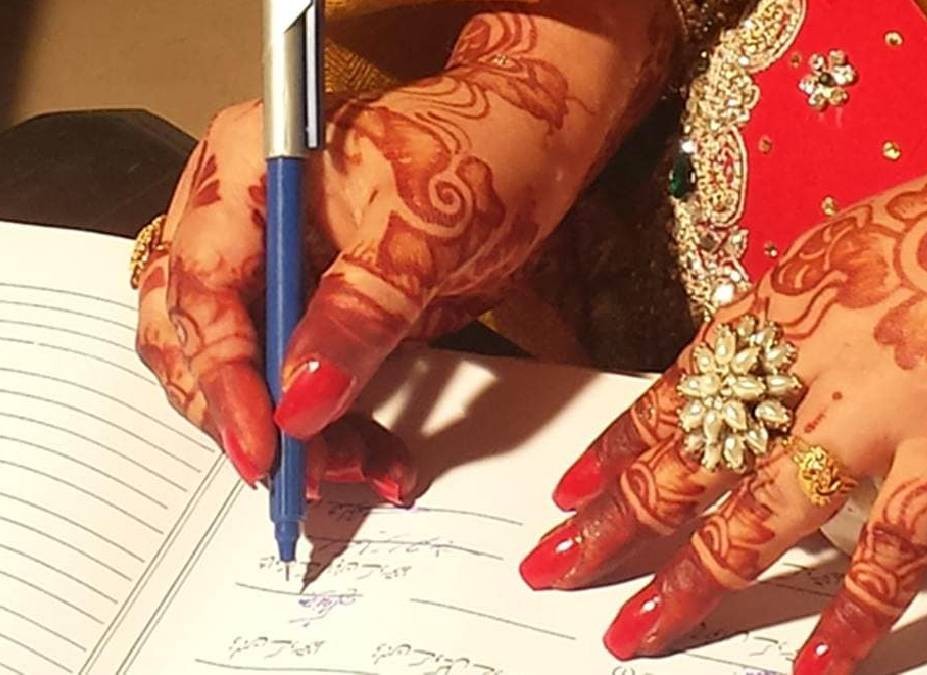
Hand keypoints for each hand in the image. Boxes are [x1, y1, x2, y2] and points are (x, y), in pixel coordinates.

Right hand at [134, 4, 675, 498]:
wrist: (532, 141)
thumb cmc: (482, 152)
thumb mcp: (427, 227)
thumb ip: (361, 308)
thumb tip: (300, 400)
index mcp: (244, 170)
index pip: (200, 286)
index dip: (223, 376)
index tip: (265, 447)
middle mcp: (238, 216)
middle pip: (196, 336)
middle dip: (250, 413)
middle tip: (310, 475)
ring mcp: (271, 262)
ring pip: (244, 370)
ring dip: (295, 433)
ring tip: (362, 469)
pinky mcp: (311, 304)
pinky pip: (298, 378)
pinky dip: (332, 424)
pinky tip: (378, 457)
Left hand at [519, 144, 926, 672]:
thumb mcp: (866, 249)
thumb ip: (817, 316)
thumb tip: (787, 366)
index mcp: (785, 303)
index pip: (673, 392)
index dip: (615, 449)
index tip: (570, 492)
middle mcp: (810, 361)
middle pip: (688, 460)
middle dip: (614, 523)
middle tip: (555, 566)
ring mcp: (875, 413)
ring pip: (758, 517)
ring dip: (692, 582)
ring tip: (636, 629)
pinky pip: (889, 555)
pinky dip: (855, 616)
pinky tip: (816, 662)